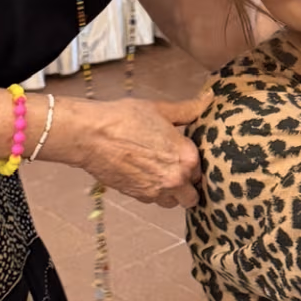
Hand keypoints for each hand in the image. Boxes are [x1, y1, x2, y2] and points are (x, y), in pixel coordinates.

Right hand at [65, 96, 202, 206]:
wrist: (91, 135)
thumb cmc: (124, 119)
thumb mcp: (161, 110)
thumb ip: (188, 109)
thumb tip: (209, 99)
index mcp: (187, 157)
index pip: (203, 170)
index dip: (195, 163)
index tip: (187, 157)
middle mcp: (176, 179)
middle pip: (193, 194)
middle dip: (188, 184)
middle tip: (178, 170)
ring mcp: (157, 191)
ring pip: (174, 202)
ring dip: (172, 193)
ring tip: (162, 175)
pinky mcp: (138, 196)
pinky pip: (154, 201)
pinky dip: (153, 192)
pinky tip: (144, 175)